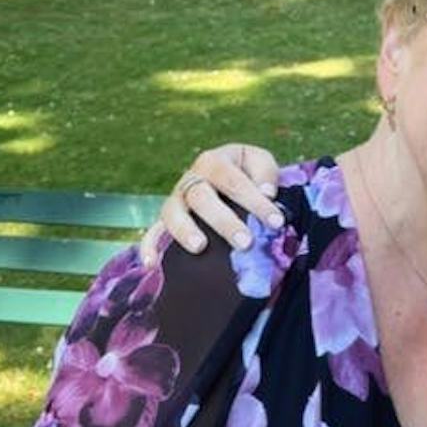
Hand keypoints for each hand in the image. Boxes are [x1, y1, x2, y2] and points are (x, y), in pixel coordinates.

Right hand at [139, 143, 281, 265]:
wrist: (228, 180)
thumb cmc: (247, 173)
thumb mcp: (258, 162)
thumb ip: (265, 171)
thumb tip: (267, 192)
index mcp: (213, 162)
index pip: (233, 180)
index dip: (255, 200)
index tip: (276, 221)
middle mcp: (190, 181)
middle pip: (202, 198)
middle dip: (224, 221)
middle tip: (246, 242)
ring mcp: (175, 202)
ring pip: (173, 214)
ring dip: (186, 231)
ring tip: (201, 247)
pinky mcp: (165, 223)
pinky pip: (152, 234)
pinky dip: (149, 248)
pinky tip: (151, 264)